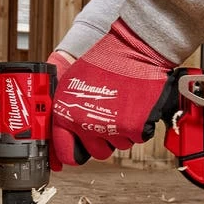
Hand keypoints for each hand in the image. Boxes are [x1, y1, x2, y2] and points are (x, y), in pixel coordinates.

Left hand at [51, 19, 176, 166]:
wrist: (133, 49)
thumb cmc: (103, 62)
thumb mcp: (72, 83)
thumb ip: (66, 112)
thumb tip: (61, 142)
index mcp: (66, 115)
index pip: (66, 152)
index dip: (74, 153)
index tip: (79, 152)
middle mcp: (86, 124)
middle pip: (97, 153)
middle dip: (105, 139)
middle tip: (109, 118)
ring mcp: (110, 128)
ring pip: (119, 145)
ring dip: (123, 130)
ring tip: (123, 105)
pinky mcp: (134, 128)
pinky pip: (138, 137)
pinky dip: (141, 125)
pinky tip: (136, 106)